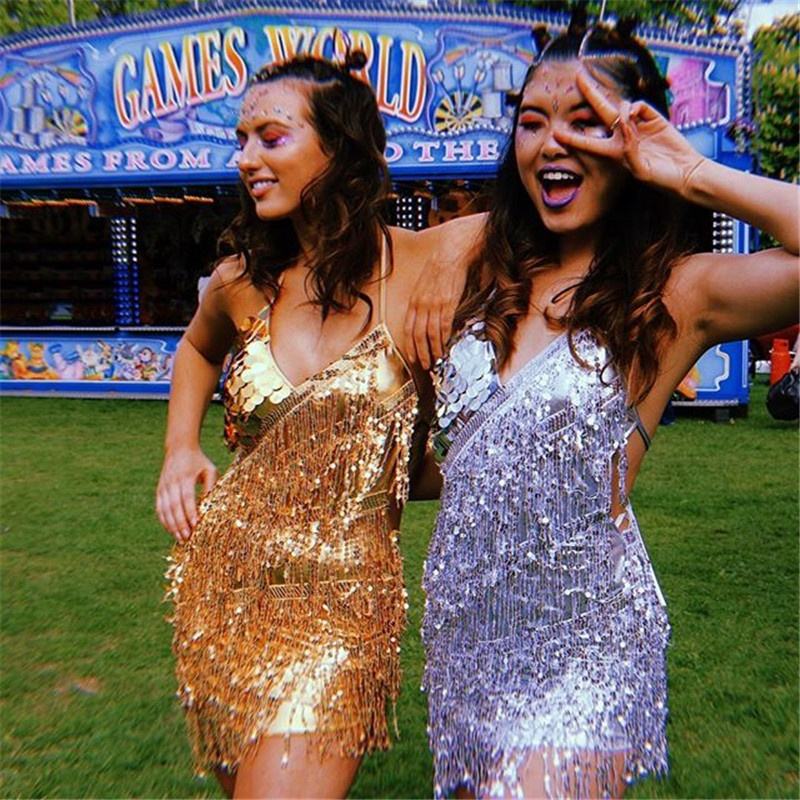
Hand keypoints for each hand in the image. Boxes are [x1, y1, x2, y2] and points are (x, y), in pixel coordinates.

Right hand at [156, 447, 217, 542]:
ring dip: (172, 525)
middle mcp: (172, 482)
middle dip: (181, 523)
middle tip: (188, 538)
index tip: (196, 525)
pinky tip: (171, 530)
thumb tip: (212, 505)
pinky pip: (159, 508)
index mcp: (185, 476)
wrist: (179, 448)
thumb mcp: (210, 469)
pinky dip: (164, 520)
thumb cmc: (199, 461)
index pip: (187, 497)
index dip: (190, 512)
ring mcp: (163, 486)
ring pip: (165, 509)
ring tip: (181, 538)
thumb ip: (211, 485)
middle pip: (174, 506)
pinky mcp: (159, 490)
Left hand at [404, 252, 464, 369]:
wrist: (450, 255)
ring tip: (436, 359)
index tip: (412, 357)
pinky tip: (445, 346)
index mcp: (413, 301)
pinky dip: (443, 339)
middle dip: (420, 352)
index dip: (410, 345)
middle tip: (425, 364)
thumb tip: (422, 317)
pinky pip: (443, 326)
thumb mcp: (422, 286)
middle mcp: (421, 305)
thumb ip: (420, 303)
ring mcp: (434, 305)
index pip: (408, 329)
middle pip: (417, 335)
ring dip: (433, 349)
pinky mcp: (448, 304)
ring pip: (430, 334)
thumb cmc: (437, 269)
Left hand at [554, 67, 706, 197]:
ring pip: (621, 107)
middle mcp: (621, 136)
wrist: (684, 172)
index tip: (555, 132)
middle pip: (601, 110)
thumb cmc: (659, 178)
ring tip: (629, 123)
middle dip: (590, 93)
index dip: (572, 137)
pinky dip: (635, 109)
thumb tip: (624, 123)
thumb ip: (629, 148)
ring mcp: (636, 125)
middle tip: (578, 76)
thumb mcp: (639, 169)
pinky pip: (638, 106)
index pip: (588, 141)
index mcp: (612, 152)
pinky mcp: (652, 117)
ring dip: (620, 110)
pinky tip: (636, 116)